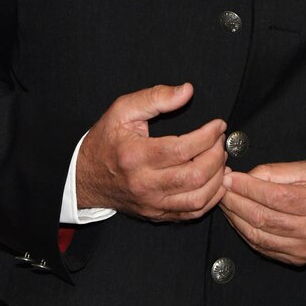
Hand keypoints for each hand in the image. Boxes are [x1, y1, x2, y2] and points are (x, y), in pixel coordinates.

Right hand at [76, 83, 226, 220]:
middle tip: (220, 140)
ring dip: (218, 178)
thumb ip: (156, 97)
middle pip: (194, 176)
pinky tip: (216, 181)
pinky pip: (192, 214)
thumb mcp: (123, 110)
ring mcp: (152, 203)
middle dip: (216, 155)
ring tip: (220, 158)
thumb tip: (187, 91)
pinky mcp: (157, 214)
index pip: (182, 149)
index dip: (207, 136)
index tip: (218, 125)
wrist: (85, 177)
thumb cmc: (106, 140)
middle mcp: (144, 184)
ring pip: (198, 199)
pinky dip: (211, 198)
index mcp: (136, 156)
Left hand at [220, 160, 305, 265]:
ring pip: (259, 235)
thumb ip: (278, 172)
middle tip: (221, 188)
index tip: (230, 177)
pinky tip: (238, 219)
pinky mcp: (297, 260)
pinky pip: (263, 248)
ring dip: (236, 218)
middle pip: (263, 217)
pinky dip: (245, 233)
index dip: (247, 187)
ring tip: (226, 202)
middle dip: (236, 201)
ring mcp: (305, 249)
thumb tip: (248, 176)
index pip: (274, 196)